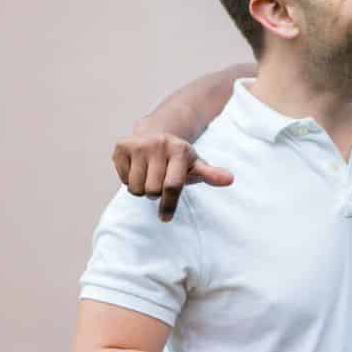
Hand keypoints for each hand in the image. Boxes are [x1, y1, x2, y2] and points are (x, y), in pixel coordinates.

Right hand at [112, 131, 233, 223]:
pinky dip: (128, 181)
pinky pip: (122, 180)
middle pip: (152, 191)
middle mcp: (159, 143)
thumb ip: (211, 175)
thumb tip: (229, 179)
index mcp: (180, 149)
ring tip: (148, 177)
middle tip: (158, 184)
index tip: (166, 217)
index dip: (168, 206)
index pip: (172, 186)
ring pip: (135, 188)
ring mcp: (138, 144)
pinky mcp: (121, 146)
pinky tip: (136, 169)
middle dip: (155, 194)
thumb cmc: (178, 158)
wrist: (154, 133)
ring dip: (141, 190)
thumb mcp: (195, 166)